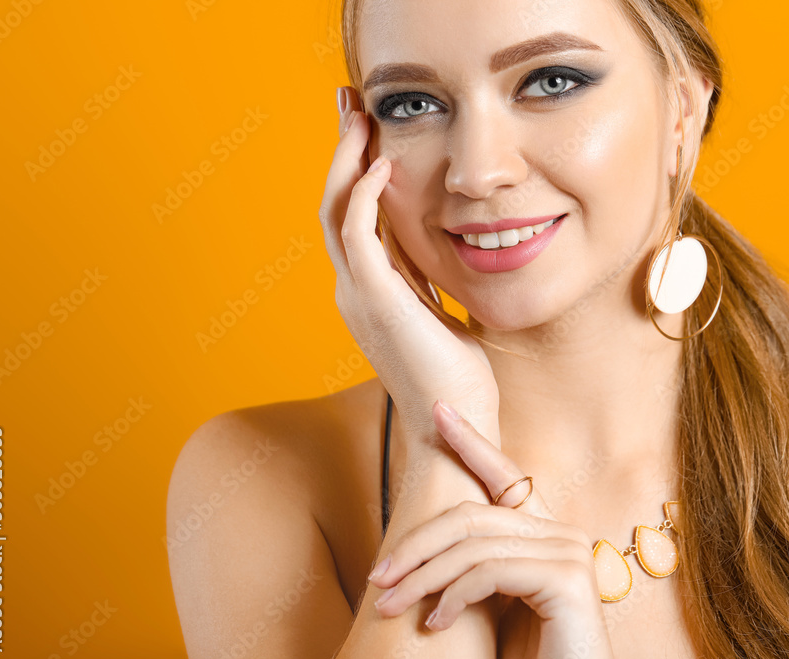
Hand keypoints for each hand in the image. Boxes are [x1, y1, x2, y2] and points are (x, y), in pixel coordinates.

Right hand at [318, 86, 499, 445]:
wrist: (455, 425)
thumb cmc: (457, 378)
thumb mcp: (442, 314)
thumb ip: (430, 282)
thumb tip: (449, 251)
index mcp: (370, 291)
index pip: (351, 217)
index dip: (355, 170)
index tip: (369, 129)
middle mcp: (353, 288)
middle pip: (331, 204)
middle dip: (340, 150)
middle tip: (348, 102)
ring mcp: (357, 294)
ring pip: (333, 210)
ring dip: (343, 158)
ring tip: (357, 113)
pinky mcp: (374, 298)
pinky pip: (355, 232)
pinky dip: (362, 193)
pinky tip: (383, 161)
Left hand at [367, 400, 616, 658]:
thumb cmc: (527, 658)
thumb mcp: (491, 604)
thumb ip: (472, 567)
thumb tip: (417, 547)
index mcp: (545, 532)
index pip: (504, 474)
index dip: (470, 440)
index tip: (437, 409)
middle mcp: (563, 532)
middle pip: (471, 514)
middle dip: (416, 543)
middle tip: (377, 578)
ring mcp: (570, 552)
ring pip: (472, 544)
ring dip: (421, 578)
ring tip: (390, 606)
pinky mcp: (568, 580)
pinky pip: (490, 571)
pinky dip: (452, 597)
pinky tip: (435, 625)